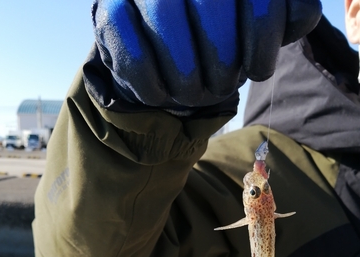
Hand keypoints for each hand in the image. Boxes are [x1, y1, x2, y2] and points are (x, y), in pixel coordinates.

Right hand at [91, 0, 321, 107]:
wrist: (161, 50)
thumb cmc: (218, 38)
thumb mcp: (256, 25)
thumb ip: (285, 13)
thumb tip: (299, 17)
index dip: (262, 36)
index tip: (257, 71)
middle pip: (210, 3)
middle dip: (222, 62)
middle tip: (222, 88)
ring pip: (165, 15)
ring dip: (185, 75)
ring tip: (194, 96)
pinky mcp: (108, 9)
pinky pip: (129, 44)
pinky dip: (149, 82)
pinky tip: (160, 96)